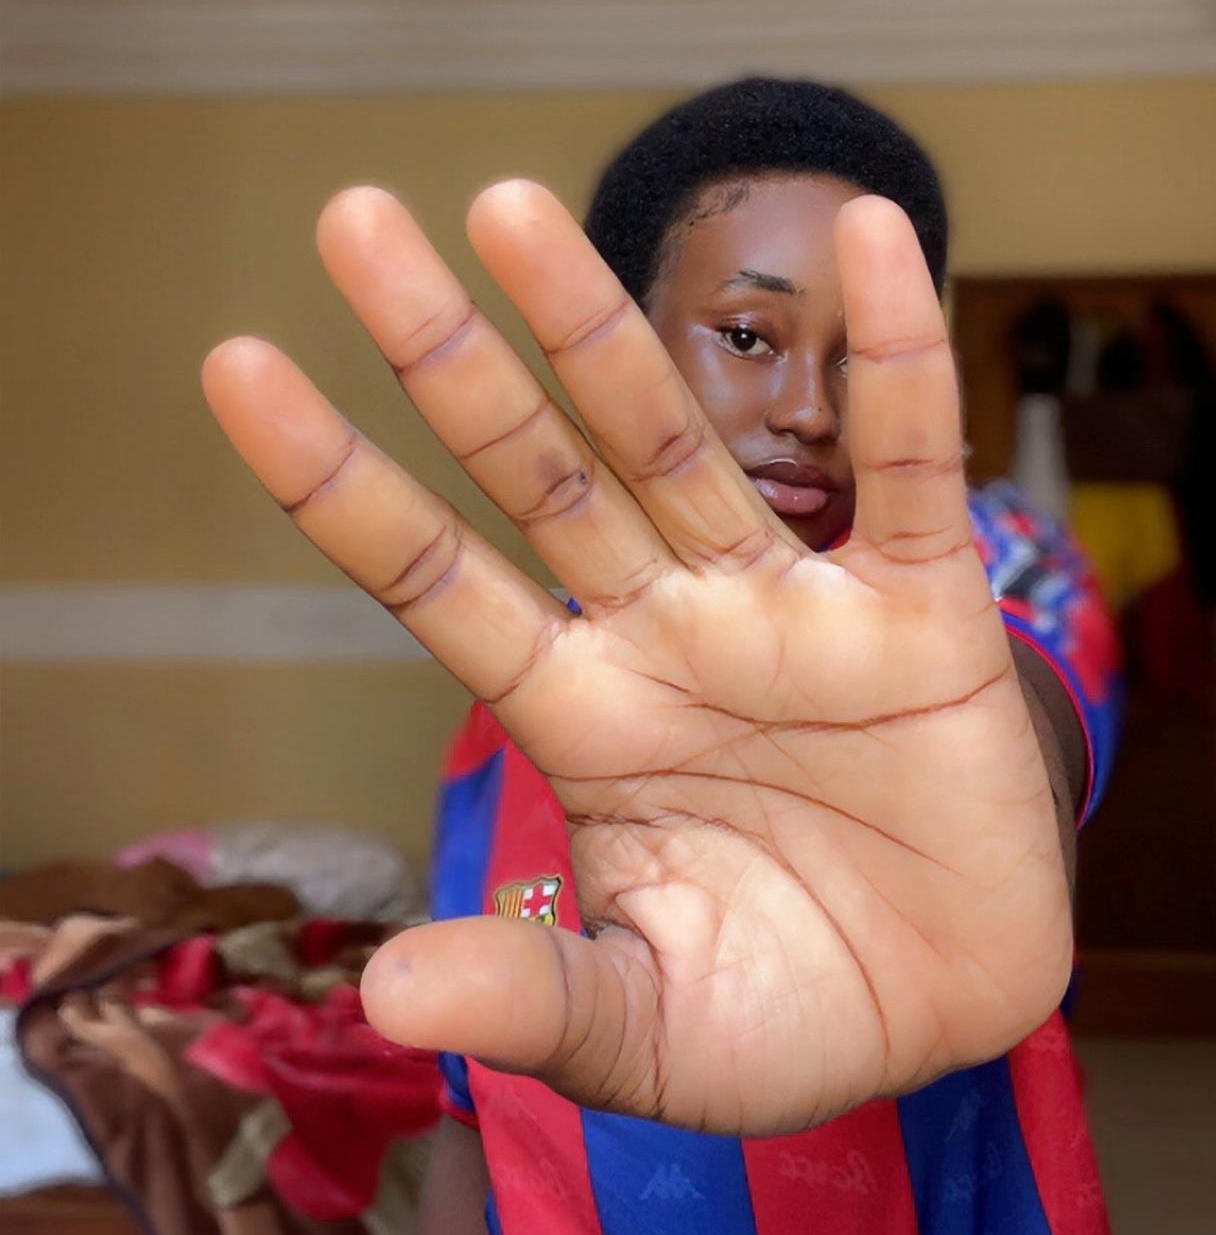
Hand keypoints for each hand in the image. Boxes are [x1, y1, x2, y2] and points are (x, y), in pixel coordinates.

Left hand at [203, 182, 1071, 1135]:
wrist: (957, 1012)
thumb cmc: (785, 1012)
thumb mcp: (648, 1029)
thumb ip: (536, 997)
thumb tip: (385, 1000)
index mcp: (585, 720)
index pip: (439, 584)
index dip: (343, 485)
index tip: (239, 369)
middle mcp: (667, 636)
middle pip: (537, 472)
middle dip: (446, 356)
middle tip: (353, 222)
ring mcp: (789, 610)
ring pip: (678, 443)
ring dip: (598, 326)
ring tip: (508, 206)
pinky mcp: (921, 614)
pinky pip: (913, 467)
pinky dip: (899, 357)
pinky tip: (864, 235)